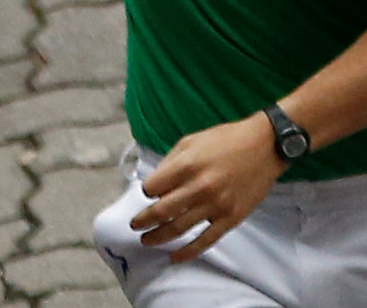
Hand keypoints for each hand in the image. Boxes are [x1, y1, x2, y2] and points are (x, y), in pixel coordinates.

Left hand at [132, 114, 280, 260]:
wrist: (262, 147)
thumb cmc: (225, 141)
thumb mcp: (191, 141)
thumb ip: (171, 162)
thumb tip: (155, 182)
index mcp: (187, 164)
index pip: (154, 186)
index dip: (145, 192)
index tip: (144, 195)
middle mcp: (199, 187)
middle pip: (162, 210)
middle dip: (144, 220)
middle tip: (135, 225)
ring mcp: (216, 205)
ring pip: (180, 228)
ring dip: (159, 237)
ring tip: (147, 240)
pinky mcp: (231, 219)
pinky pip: (205, 241)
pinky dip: (188, 252)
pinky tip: (174, 256)